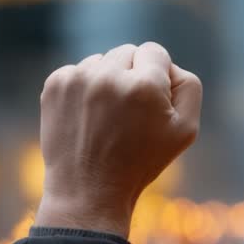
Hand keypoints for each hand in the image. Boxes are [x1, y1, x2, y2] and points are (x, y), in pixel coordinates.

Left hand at [36, 42, 201, 236]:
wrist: (88, 191)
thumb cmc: (141, 162)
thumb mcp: (185, 131)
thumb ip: (188, 86)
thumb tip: (167, 65)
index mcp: (145, 84)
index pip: (155, 52)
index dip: (157, 78)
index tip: (150, 104)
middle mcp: (109, 75)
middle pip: (128, 52)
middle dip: (132, 76)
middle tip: (128, 115)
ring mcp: (78, 78)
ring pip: (102, 61)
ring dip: (107, 81)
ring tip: (106, 119)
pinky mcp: (55, 85)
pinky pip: (78, 71)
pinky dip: (84, 89)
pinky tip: (87, 118)